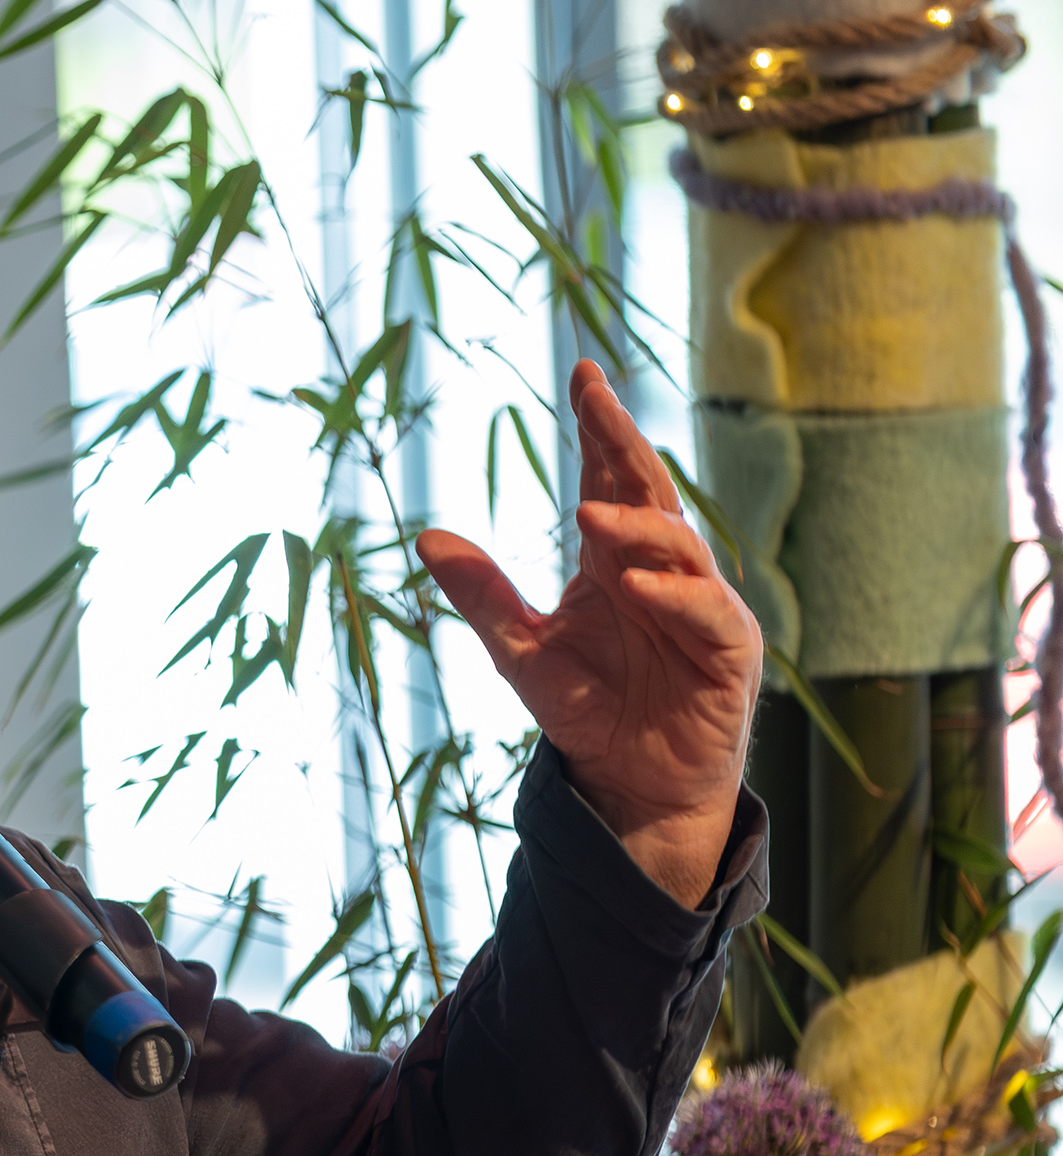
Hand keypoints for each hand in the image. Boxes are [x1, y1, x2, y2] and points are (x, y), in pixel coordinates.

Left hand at [417, 359, 760, 906]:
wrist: (631, 782)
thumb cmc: (587, 709)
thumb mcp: (518, 650)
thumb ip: (482, 595)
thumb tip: (427, 538)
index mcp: (617, 558)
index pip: (611, 477)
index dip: (600, 426)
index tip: (581, 373)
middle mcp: (664, 569)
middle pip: (649, 492)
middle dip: (624, 443)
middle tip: (595, 400)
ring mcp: (702, 605)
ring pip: (678, 546)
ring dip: (636, 528)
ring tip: (586, 516)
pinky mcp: (728, 650)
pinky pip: (705, 613)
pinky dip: (673, 597)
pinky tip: (636, 587)